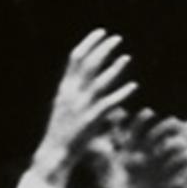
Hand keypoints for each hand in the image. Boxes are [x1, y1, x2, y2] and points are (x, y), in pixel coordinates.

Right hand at [34, 30, 137, 185]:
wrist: (52, 156)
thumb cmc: (61, 131)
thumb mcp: (64, 106)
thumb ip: (74, 90)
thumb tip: (83, 74)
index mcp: (64, 89)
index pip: (75, 59)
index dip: (89, 43)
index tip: (101, 31)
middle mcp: (71, 95)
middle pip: (87, 65)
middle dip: (102, 50)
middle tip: (117, 38)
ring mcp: (80, 107)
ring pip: (99, 82)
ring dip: (114, 69)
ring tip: (127, 57)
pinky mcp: (89, 121)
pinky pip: (108, 104)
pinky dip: (121, 94)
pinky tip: (133, 87)